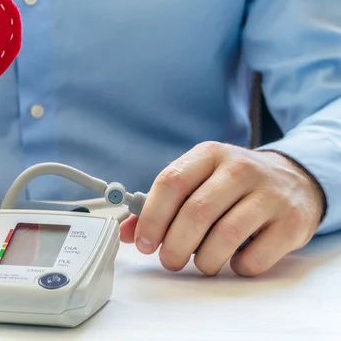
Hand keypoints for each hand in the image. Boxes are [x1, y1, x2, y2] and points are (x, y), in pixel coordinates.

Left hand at [120, 141, 323, 276]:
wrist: (295, 181)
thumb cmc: (233, 185)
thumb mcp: (198, 181)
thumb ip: (161, 205)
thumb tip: (127, 233)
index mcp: (209, 155)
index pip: (171, 182)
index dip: (152, 217)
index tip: (144, 243)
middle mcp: (240, 168)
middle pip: (196, 212)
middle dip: (175, 246)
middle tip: (169, 261)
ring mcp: (269, 194)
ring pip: (225, 236)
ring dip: (204, 261)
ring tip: (201, 263)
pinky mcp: (291, 222)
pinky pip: (255, 257)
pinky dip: (237, 268)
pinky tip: (234, 261)